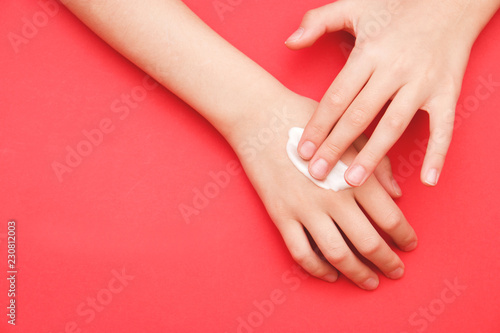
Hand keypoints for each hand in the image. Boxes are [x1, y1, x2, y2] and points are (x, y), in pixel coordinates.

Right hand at [231, 94, 416, 289]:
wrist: (261, 118)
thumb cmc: (308, 120)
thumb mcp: (350, 134)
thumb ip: (377, 165)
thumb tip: (397, 196)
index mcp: (354, 175)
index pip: (390, 218)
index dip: (405, 237)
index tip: (410, 245)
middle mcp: (333, 197)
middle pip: (370, 243)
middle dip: (388, 263)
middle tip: (396, 272)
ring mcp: (305, 209)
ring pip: (338, 255)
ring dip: (358, 274)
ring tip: (369, 281)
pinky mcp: (281, 216)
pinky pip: (302, 253)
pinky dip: (319, 270)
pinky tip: (331, 274)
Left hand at [285, 0, 495, 186]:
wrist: (451, 0)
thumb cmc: (396, 8)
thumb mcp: (355, 7)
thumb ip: (319, 21)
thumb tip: (290, 41)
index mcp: (369, 53)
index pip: (337, 97)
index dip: (318, 125)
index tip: (302, 149)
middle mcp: (395, 69)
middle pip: (359, 115)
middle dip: (335, 147)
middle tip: (316, 174)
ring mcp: (423, 83)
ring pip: (393, 125)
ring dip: (372, 156)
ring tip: (352, 181)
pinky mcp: (447, 92)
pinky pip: (444, 127)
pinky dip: (438, 153)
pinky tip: (428, 179)